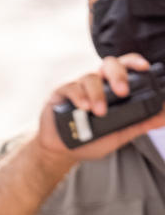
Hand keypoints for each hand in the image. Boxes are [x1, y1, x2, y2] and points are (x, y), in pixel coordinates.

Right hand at [35, 54, 164, 170]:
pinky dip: (79, 96)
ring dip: (97, 94)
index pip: (124, 66)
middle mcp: (96, 83)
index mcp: (110, 87)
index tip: (144, 68)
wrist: (61, 152)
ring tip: (99, 112)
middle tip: (123, 92)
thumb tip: (164, 116)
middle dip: (118, 75)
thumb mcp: (118, 134)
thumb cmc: (89, 140)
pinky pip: (71, 87)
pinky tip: (83, 108)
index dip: (134, 62)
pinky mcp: (61, 94)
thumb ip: (140, 124)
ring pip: (90, 78)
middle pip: (108, 64)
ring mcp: (78, 87)